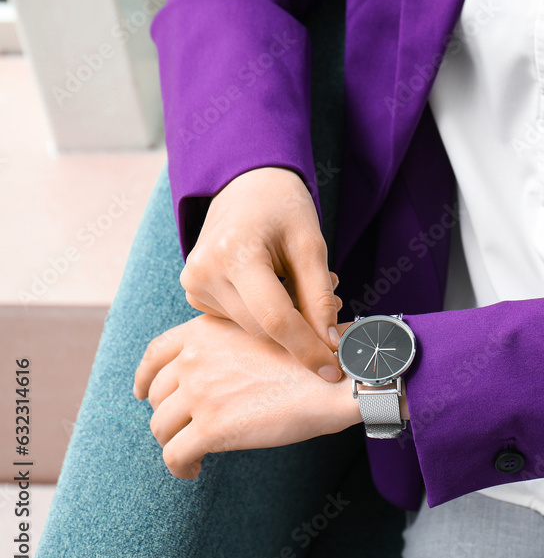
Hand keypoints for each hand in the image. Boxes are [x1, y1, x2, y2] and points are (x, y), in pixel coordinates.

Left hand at [133, 313, 360, 479]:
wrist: (336, 380)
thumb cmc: (311, 360)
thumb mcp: (260, 334)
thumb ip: (227, 348)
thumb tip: (210, 374)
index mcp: (205, 332)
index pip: (155, 353)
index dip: (144, 377)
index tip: (142, 393)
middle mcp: (195, 359)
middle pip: (158, 395)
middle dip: (169, 415)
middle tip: (187, 429)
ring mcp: (201, 393)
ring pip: (162, 427)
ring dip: (174, 443)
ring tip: (192, 455)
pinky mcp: (211, 428)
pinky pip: (175, 455)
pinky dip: (179, 467)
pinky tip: (193, 472)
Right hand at [179, 166, 342, 379]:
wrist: (246, 187)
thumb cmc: (282, 208)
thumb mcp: (311, 244)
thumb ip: (320, 296)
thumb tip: (329, 344)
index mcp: (234, 254)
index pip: (275, 319)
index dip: (307, 348)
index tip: (334, 370)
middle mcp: (204, 274)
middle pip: (262, 329)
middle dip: (302, 331)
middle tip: (332, 303)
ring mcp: (195, 286)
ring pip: (252, 330)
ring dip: (286, 321)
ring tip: (303, 284)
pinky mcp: (196, 295)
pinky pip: (240, 321)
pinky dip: (266, 315)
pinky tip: (280, 288)